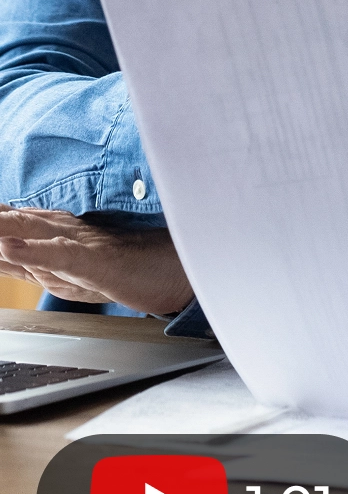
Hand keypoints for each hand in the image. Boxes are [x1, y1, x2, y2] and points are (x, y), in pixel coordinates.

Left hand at [0, 207, 193, 314]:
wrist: (184, 272)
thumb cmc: (136, 267)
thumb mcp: (74, 270)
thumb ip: (37, 260)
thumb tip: (7, 252)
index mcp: (59, 232)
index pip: (10, 222)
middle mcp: (65, 231)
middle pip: (11, 221)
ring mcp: (82, 243)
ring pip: (30, 231)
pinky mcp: (101, 262)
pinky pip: (64, 255)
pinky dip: (36, 251)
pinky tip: (13, 249)